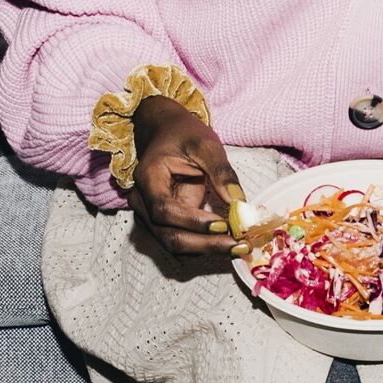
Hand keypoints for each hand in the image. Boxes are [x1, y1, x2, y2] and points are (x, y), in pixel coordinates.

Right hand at [129, 95, 239, 255]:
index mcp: (148, 178)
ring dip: (207, 249)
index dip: (193, 222)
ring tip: (239, 247)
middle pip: (168, 236)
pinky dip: (206, 245)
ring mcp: (151, 216)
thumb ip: (222, 172)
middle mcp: (143, 202)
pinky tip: (230, 243)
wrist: (165, 132)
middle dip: (205, 245)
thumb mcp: (205, 144)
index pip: (164, 210)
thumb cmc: (183, 134)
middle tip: (240, 246)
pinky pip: (183, 241)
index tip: (224, 224)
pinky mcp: (166, 223)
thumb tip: (240, 203)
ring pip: (175, 244)